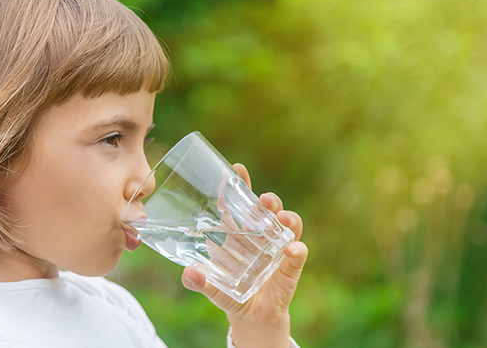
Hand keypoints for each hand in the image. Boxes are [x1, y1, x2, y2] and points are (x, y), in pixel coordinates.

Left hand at [181, 163, 307, 347]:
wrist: (250, 317)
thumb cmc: (229, 292)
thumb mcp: (212, 286)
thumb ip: (199, 282)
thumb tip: (188, 273)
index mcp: (240, 232)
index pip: (241, 203)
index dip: (241, 185)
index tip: (236, 169)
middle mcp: (262, 235)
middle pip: (269, 209)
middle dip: (268, 200)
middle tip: (264, 198)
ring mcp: (279, 248)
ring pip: (289, 225)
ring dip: (287, 217)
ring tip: (282, 217)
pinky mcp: (291, 266)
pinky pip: (298, 254)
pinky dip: (297, 250)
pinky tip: (291, 249)